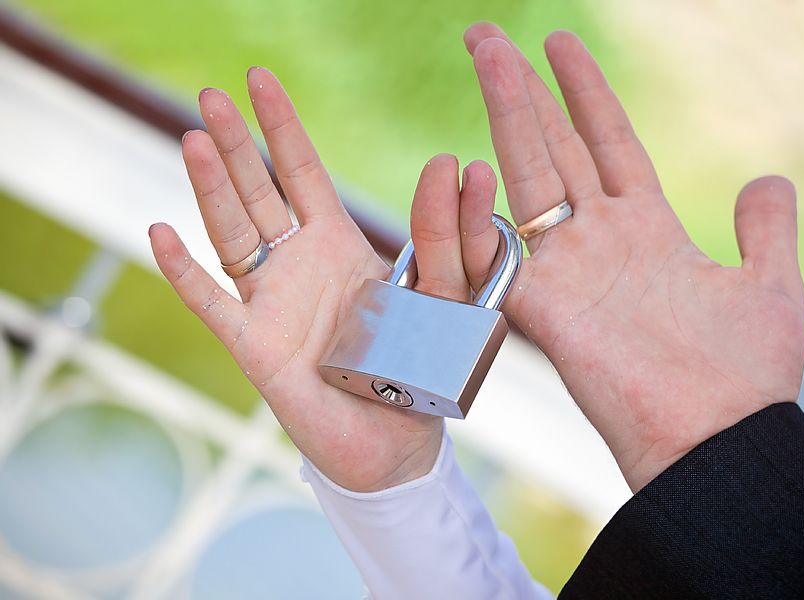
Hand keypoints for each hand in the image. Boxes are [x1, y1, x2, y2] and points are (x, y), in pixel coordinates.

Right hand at [149, 68, 496, 491]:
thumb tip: (452, 163)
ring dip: (212, 190)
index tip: (259, 79)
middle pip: (257, 193)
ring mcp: (271, 305)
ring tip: (193, 139)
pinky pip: (215, 306)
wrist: (394, 445)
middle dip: (235, 144)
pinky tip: (160, 232)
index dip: (280, 128)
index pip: (301, 175)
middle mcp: (296, 268)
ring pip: (233, 235)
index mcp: (337, 247)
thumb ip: (444, 239)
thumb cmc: (417, 370)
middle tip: (210, 94)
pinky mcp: (257, 350)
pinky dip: (187, 274)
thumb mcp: (443, 296)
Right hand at [459, 24, 803, 490]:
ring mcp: (568, 270)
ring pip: (527, 173)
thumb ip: (764, 229)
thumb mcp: (769, 285)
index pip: (608, 143)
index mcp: (649, 231)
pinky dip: (476, 213)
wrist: (717, 441)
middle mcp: (600, 242)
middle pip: (554, 146)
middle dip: (522, 89)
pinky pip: (497, 252)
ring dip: (505, 113)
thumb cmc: (747, 376)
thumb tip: (768, 179)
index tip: (560, 44)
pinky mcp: (542, 308)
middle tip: (487, 36)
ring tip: (485, 53)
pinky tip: (463, 159)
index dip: (585, 93)